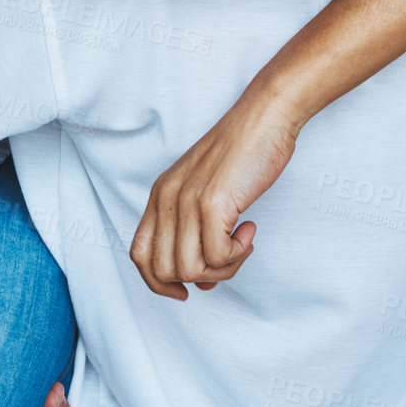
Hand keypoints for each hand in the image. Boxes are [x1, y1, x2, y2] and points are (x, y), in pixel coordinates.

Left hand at [129, 91, 300, 299]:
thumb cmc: (243, 152)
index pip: (140, 256)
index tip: (187, 289)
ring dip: (223, 268)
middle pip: (164, 270)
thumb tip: (203, 281)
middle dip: (201, 277)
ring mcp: (187, 201)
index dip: (159, 282)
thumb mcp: (207, 191)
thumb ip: (197, 231)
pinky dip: (237, 253)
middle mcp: (166, 199)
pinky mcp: (212, 203)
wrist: (265, 117)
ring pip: (190, 269)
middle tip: (228, 259)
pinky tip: (249, 231)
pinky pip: (217, 256)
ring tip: (241, 244)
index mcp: (160, 194)